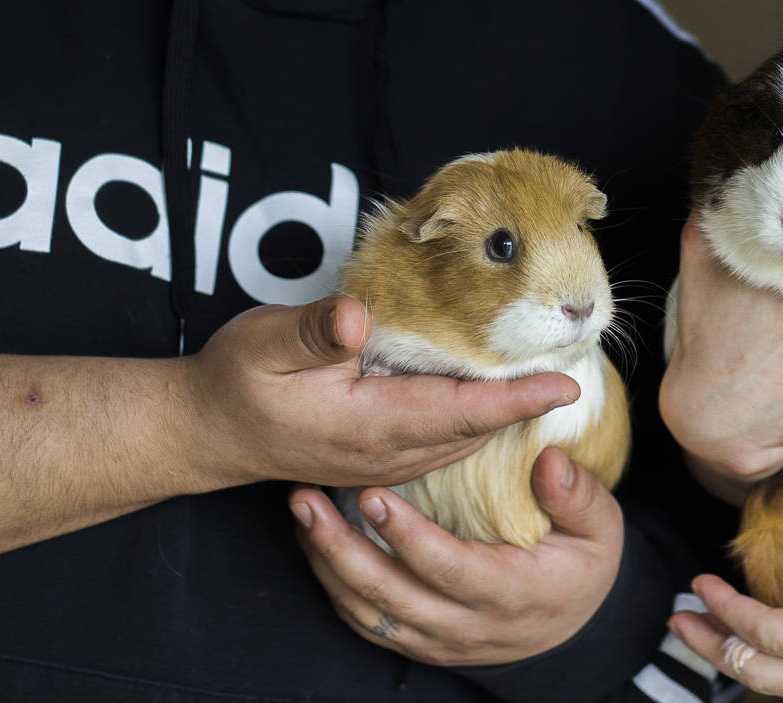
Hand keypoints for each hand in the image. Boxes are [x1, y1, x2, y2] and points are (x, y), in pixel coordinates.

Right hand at [183, 295, 578, 488]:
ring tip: (549, 381)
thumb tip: (357, 318)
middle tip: (579, 365)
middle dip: (527, 404)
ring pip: (460, 442)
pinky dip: (475, 423)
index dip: (516, 397)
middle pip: (473, 429)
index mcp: (368, 423)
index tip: (568, 383)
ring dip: (505, 415)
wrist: (203, 432)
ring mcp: (381, 464)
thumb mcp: (265, 342)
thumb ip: (315, 330)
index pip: (460, 410)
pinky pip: (441, 446)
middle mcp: (385, 454)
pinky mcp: (375, 461)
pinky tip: (494, 402)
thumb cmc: (236, 380)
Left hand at [290, 446, 623, 666]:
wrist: (572, 629)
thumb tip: (548, 459)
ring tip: (299, 511)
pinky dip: (333, 585)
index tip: (374, 493)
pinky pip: (365, 622)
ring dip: (326, 564)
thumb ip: (578, 495)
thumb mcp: (601, 529)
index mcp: (513, 594)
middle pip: (392, 597)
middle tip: (306, 499)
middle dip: (342, 548)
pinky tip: (313, 542)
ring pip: (368, 612)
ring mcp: (437, 640)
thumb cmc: (582, 565)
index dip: (409, 537)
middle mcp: (467, 627)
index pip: (452, 570)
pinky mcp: (417, 643)